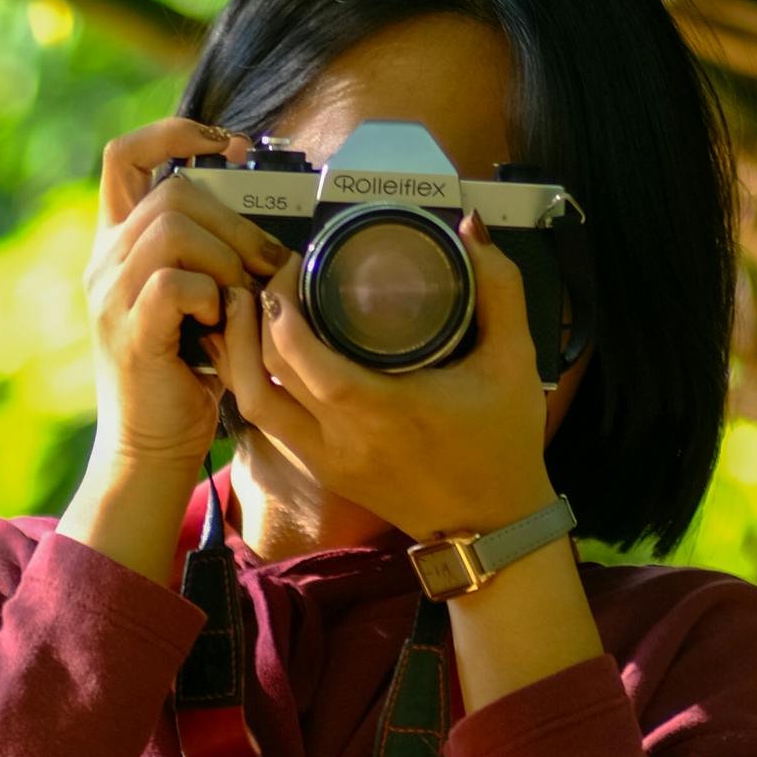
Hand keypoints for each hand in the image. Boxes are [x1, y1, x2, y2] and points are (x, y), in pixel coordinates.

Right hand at [60, 119, 282, 583]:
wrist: (152, 447)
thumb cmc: (189, 374)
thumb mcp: (200, 299)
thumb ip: (213, 253)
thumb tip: (273, 213)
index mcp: (118, 244)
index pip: (125, 154)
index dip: (177, 132)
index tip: (231, 147)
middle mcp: (105, 261)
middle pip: (172, 189)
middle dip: (235, 219)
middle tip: (268, 262)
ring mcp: (110, 294)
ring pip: (174, 228)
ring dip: (228, 258)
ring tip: (244, 298)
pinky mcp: (129, 331)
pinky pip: (175, 281)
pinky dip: (212, 297)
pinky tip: (220, 325)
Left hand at [214, 215, 556, 546]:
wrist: (493, 529)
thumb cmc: (505, 443)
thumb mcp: (515, 361)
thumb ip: (499, 288)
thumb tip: (470, 227)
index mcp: (384, 409)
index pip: (306, 360)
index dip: (283, 311)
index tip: (294, 266)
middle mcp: (343, 438)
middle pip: (268, 376)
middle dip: (257, 318)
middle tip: (273, 277)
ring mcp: (327, 459)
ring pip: (253, 405)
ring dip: (241, 354)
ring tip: (250, 309)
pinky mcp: (324, 470)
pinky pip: (269, 424)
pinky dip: (255, 383)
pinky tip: (261, 350)